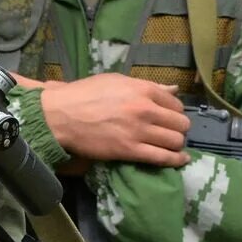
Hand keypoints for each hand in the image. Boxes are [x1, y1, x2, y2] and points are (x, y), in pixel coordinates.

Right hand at [26, 73, 190, 172]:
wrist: (62, 115)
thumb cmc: (85, 94)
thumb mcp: (117, 81)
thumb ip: (147, 85)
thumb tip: (173, 88)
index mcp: (142, 89)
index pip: (175, 103)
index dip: (176, 112)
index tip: (171, 117)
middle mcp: (145, 109)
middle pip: (180, 123)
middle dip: (179, 128)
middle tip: (171, 132)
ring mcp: (139, 131)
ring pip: (175, 141)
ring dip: (176, 144)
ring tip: (171, 146)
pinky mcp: (131, 150)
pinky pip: (162, 157)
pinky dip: (175, 160)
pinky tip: (180, 160)